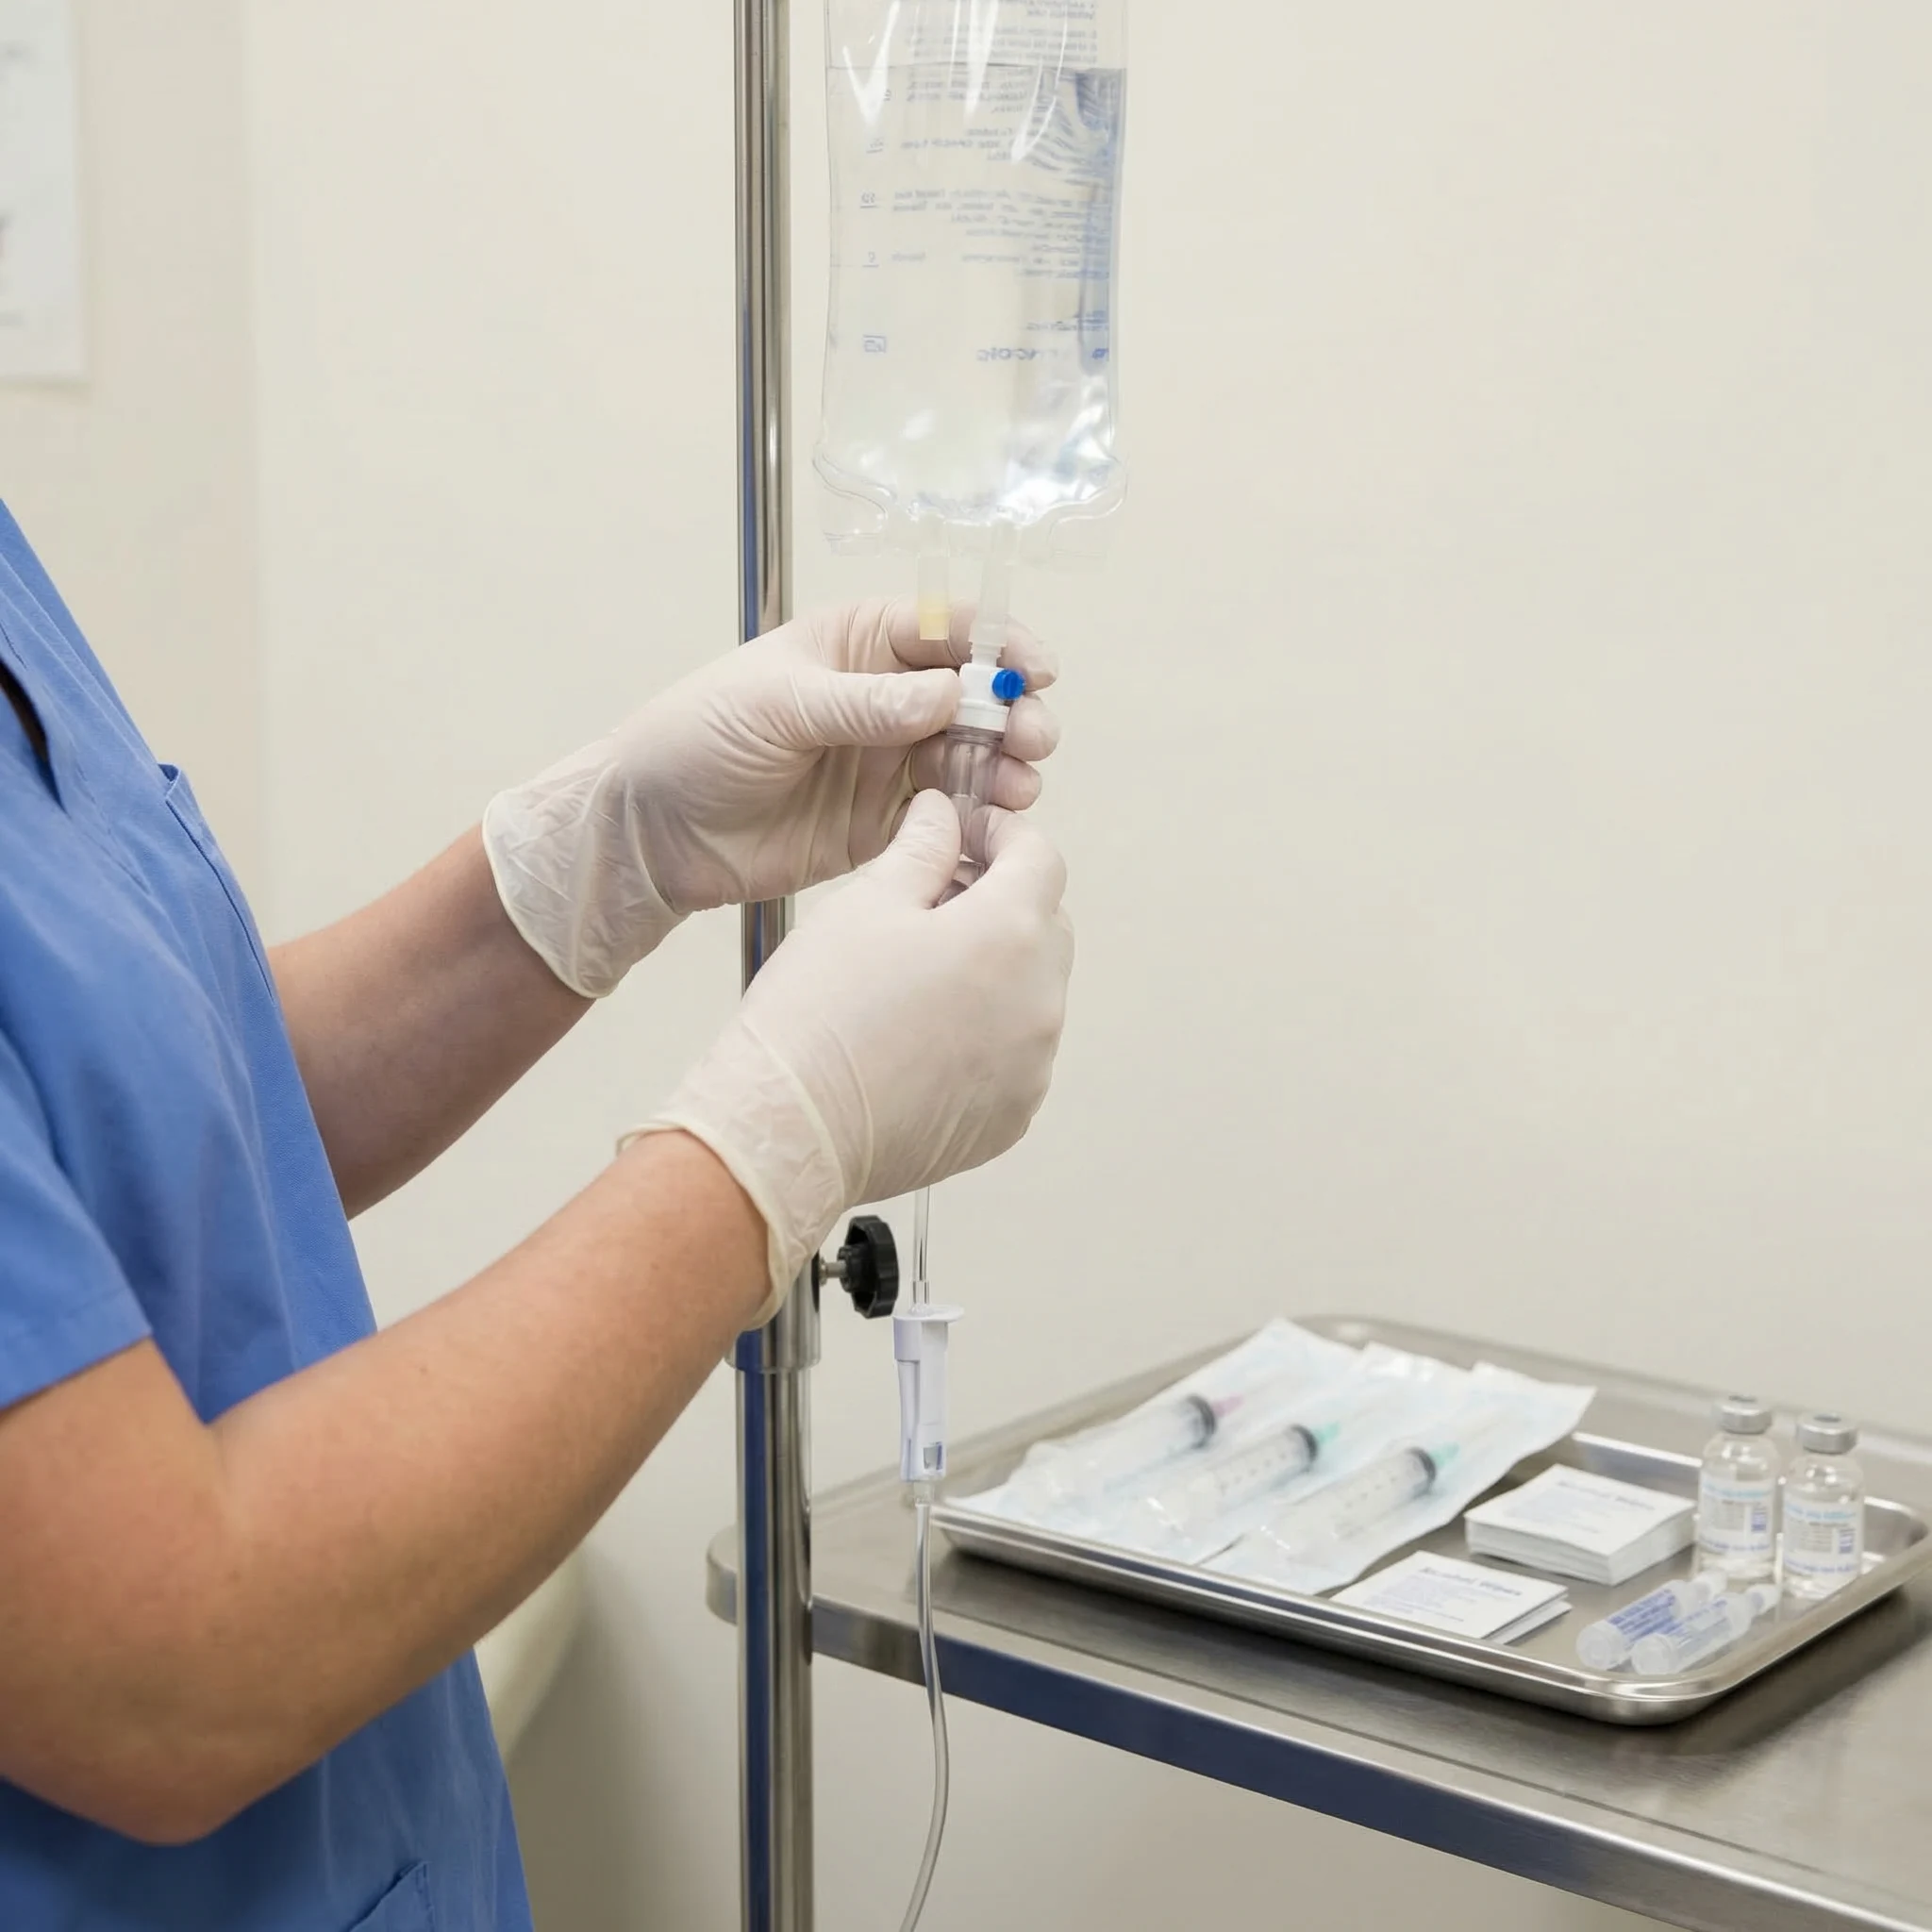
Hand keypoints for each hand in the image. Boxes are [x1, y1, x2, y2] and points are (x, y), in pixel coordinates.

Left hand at [482, 600, 1057, 996]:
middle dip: (1011, 713)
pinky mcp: (883, 824)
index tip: (1036, 671)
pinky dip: (977, 819)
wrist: (652, 831)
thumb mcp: (778, 706)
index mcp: (856, 644)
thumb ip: (866, 703)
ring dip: (1003, 768)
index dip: (1000, 644)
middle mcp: (884, 699)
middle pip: (972, 696)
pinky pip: (946, 816)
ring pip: (969, 757)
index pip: (946, 629)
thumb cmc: (696, 739)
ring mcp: (886, 762)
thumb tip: (949, 693)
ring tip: (1017, 787)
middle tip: (1032, 738)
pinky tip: (992, 825)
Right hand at [632, 792, 1073, 1314]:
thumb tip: (943, 820)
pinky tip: (921, 1035)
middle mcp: (1038, 1002)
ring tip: (918, 978)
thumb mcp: (866, 903)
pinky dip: (986, 1035)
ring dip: (994, 972)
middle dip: (1001, 902)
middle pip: (1045, 925)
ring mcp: (1031, 1066)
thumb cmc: (817, 1017)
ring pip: (1032, 993)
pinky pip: (1016, 1055)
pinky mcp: (1012, 1115)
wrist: (789, 1127)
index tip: (966, 837)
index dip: (1001, 836)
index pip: (1041, 858)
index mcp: (1009, 935)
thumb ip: (922, 849)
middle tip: (933, 903)